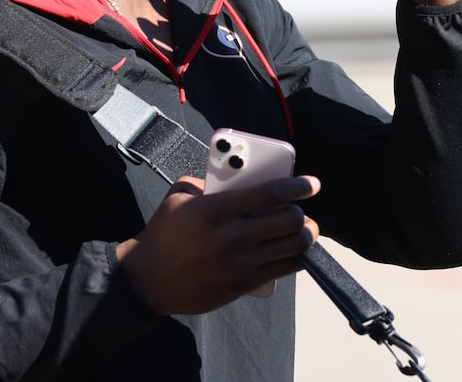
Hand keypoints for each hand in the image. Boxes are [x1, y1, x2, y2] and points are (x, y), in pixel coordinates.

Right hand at [115, 174, 319, 314]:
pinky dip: (295, 258)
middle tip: (299, 209)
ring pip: (292, 245)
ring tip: (303, 229)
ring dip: (304, 235)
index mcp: (216, 208)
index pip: (269, 192)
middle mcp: (233, 235)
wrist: (149, 281)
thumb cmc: (163, 235)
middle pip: (288, 219)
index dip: (297, 186)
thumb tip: (229, 177)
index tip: (312, 184)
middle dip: (301, 212)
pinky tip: (295, 252)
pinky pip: (283, 269)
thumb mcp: (177, 198)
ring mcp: (241, 262)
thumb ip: (204, 182)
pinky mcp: (244, 283)